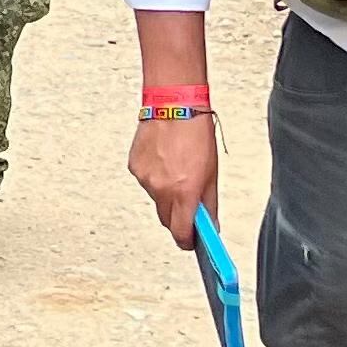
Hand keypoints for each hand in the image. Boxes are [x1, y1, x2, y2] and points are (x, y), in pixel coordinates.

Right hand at [130, 115, 216, 246]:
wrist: (173, 105)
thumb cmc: (196, 133)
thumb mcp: (211, 172)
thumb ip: (209, 203)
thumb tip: (210, 224)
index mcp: (184, 192)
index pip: (181, 232)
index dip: (187, 241)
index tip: (191, 242)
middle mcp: (162, 189)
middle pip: (167, 220)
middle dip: (178, 218)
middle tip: (189, 205)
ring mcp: (145, 179)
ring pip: (156, 200)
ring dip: (167, 195)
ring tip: (177, 170)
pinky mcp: (134, 167)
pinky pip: (146, 183)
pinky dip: (155, 179)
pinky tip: (164, 161)